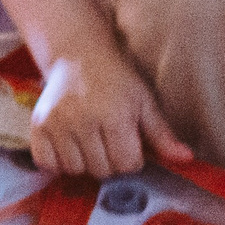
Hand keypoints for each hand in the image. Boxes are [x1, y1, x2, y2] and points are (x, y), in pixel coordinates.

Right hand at [27, 48, 193, 178]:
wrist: (77, 54)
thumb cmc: (116, 78)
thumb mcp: (144, 101)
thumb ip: (162, 135)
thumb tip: (187, 159)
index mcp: (114, 115)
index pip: (127, 164)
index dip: (132, 157)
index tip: (128, 141)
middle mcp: (83, 121)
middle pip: (102, 171)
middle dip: (110, 161)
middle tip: (109, 139)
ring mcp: (57, 125)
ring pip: (75, 170)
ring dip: (85, 162)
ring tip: (90, 140)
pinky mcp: (37, 127)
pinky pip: (48, 164)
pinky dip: (59, 161)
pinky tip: (69, 144)